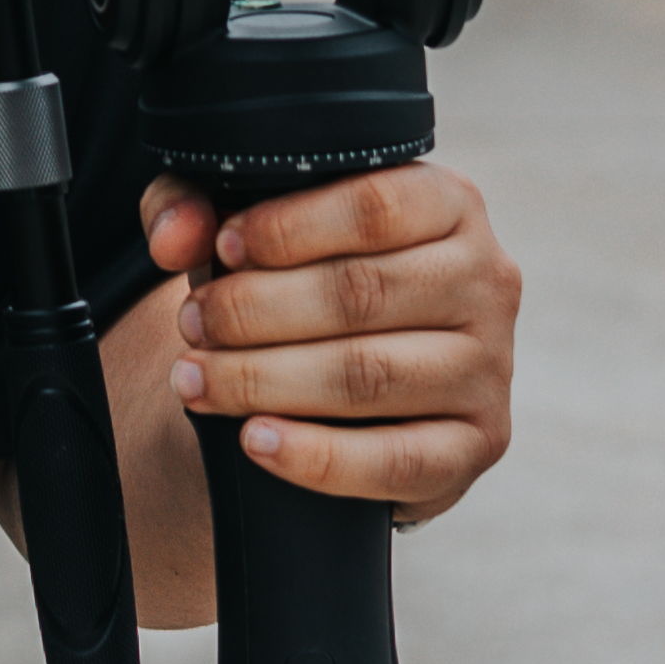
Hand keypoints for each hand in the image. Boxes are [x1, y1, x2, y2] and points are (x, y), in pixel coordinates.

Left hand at [111, 163, 518, 528]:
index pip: (374, 206)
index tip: (220, 250)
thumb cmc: (299, 280)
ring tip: (197, 380)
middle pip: (362, 293)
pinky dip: (317, 458)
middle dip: (255, 311)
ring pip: (370, 375)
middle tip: (192, 326)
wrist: (348, 383)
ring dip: (265, 380)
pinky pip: (398, 460)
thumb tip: (174, 238)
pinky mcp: (478, 444)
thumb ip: (196, 205)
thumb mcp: (249, 225)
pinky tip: (256, 441)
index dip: (286, 229)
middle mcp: (486, 279)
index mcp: (449, 203)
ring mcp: (491, 367)